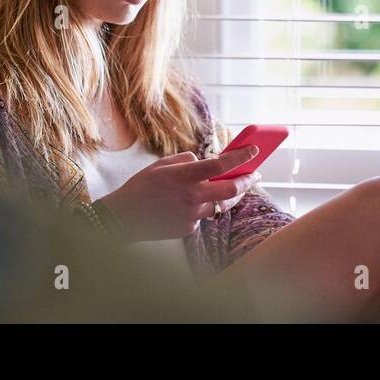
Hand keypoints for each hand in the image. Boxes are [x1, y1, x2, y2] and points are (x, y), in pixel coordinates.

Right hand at [98, 145, 260, 242]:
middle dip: (247, 181)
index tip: (255, 150)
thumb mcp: (162, 164)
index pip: (222, 165)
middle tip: (255, 175)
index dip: (242, 157)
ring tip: (222, 187)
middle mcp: (192, 196)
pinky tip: (183, 205)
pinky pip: (201, 216)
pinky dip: (198, 208)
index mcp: (185, 176)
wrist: (124, 218)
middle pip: (231, 191)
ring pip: (218, 205)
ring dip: (221, 197)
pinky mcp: (188, 228)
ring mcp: (191, 215)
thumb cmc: (141, 187)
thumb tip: (205, 162)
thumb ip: (187, 160)